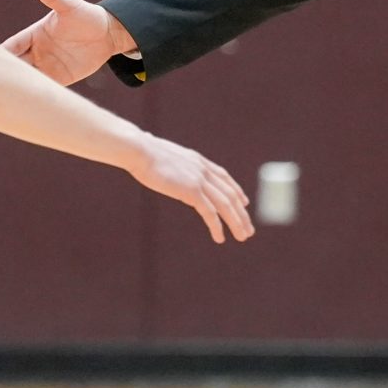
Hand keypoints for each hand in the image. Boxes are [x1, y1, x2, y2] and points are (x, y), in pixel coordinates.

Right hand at [4, 0, 133, 87]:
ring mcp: (48, 66)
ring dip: (21, 88)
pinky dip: (39, 95)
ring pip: (28, 79)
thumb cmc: (86, 15)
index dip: (1, 55)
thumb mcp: (69, 6)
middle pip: (15, 66)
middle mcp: (37, 52)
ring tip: (8, 99)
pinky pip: (46, 88)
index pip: (11, 47)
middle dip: (5, 75)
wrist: (108, 34)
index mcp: (33, 35)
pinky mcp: (61, 78)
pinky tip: (31, 103)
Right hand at [130, 135, 255, 242]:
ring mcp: (199, 180)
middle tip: (248, 229)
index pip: (224, 177)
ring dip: (236, 222)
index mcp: (197, 160)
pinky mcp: (191, 191)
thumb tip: (154, 149)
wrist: (139, 150)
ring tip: (243, 236)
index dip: (236, 190)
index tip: (244, 202)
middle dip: (241, 213)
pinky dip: (217, 226)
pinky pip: (210, 212)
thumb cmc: (141, 151)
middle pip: (230, 194)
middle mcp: (203, 169)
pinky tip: (220, 237)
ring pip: (225, 205)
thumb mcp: (161, 154)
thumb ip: (167, 159)